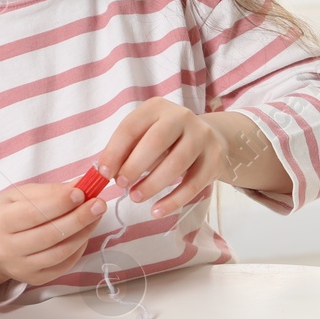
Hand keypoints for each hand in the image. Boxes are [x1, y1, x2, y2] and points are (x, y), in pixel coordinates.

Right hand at [0, 181, 105, 289]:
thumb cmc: (7, 215)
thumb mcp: (19, 196)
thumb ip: (50, 190)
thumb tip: (82, 185)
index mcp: (0, 222)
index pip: (32, 214)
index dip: (59, 203)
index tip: (81, 192)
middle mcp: (7, 248)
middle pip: (49, 235)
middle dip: (78, 218)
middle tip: (99, 204)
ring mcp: (21, 267)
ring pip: (60, 253)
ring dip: (83, 233)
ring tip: (96, 216)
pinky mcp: (34, 279)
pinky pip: (63, 265)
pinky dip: (79, 248)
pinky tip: (85, 233)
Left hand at [96, 98, 227, 217]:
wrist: (210, 138)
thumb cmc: (167, 140)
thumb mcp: (145, 135)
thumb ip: (126, 151)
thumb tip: (105, 173)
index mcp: (157, 108)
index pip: (131, 127)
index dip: (115, 151)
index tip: (104, 173)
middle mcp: (182, 117)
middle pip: (156, 141)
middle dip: (135, 166)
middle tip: (121, 185)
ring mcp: (202, 136)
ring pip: (177, 163)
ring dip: (153, 184)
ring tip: (136, 197)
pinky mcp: (214, 159)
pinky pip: (193, 184)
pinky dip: (173, 200)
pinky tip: (157, 210)